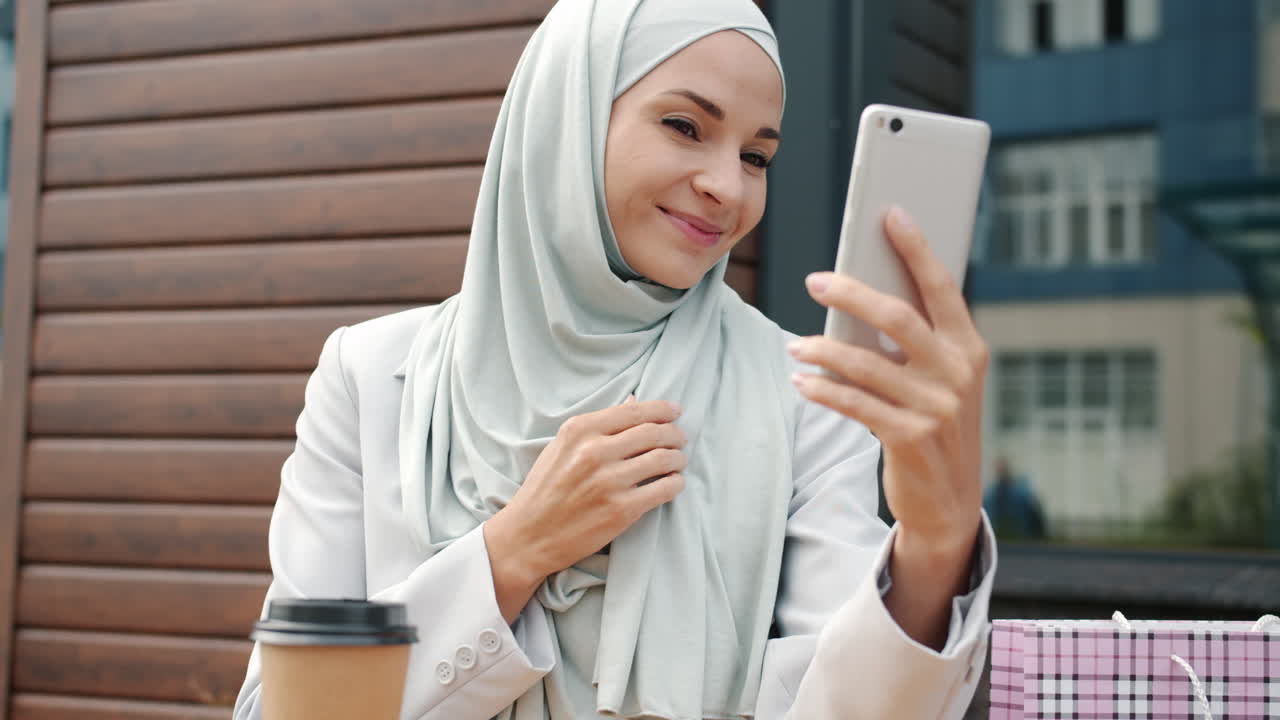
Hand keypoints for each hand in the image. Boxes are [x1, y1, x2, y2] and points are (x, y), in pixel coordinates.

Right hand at [484, 398, 686, 621]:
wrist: (529, 535)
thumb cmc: (545, 489)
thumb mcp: (561, 447)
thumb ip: (598, 425)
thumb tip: (635, 402)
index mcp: (579, 430)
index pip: (634, 411)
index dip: (662, 409)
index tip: (675, 411)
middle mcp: (595, 451)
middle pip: (654, 432)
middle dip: (675, 433)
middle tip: (681, 438)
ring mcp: (609, 481)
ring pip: (664, 459)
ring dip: (678, 458)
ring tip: (678, 461)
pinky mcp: (621, 509)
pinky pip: (664, 489)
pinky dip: (676, 483)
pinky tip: (674, 483)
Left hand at [787, 206, 985, 553]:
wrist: (950, 501)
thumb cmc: (935, 425)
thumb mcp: (940, 381)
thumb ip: (914, 344)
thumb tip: (860, 295)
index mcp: (968, 348)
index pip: (941, 287)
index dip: (916, 247)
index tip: (890, 213)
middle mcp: (957, 372)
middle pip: (897, 316)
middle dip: (852, 292)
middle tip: (816, 279)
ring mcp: (935, 407)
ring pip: (865, 363)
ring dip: (822, 350)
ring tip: (796, 345)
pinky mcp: (909, 438)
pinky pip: (854, 403)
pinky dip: (823, 389)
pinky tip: (802, 381)